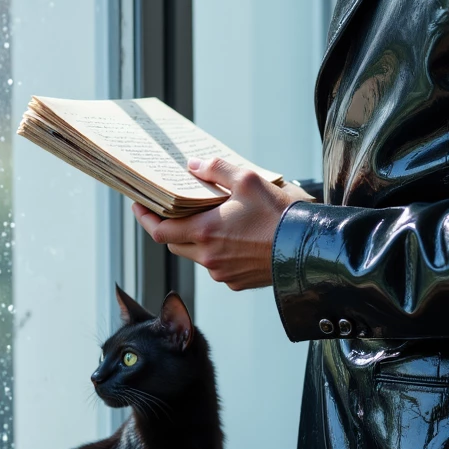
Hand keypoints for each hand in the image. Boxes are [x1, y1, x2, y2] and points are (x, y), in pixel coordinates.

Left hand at [131, 156, 314, 290]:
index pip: (160, 231)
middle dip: (170, 227)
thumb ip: (217, 169)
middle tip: (172, 210)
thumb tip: (194, 165)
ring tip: (210, 220)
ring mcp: (223, 273)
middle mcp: (209, 257)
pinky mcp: (238, 282)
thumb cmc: (279, 215)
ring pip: (197, 256)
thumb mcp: (248, 180)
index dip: (146, 218)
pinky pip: (217, 266)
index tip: (139, 206)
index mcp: (205, 232)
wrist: (308, 248)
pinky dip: (217, 252)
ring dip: (197, 240)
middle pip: (175, 244)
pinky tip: (233, 238)